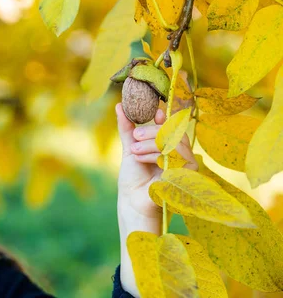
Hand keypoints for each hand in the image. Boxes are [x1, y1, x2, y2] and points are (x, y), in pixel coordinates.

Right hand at [114, 102, 197, 296]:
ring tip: (134, 150)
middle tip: (140, 142)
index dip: (170, 132)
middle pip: (164, 130)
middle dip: (154, 134)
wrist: (137, 207)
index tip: (163, 128)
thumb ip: (179, 171)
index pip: (179, 137)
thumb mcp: (168, 181)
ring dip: (143, 137)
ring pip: (150, 131)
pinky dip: (125, 120)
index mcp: (183, 158)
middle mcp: (167, 149)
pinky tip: (121, 108)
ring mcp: (149, 147)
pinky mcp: (132, 148)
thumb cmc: (157, 198)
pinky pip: (128, 130)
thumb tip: (182, 158)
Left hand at [115, 103, 197, 218]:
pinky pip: (175, 156)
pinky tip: (141, 160)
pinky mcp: (186, 175)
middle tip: (135, 137)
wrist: (132, 200)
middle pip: (174, 131)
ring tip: (134, 151)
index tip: (155, 111)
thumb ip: (127, 127)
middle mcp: (180, 154)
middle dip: (152, 131)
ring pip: (174, 142)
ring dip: (150, 144)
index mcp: (169, 145)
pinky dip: (154, 155)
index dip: (166, 116)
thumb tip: (119, 105)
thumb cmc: (133, 177)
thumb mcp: (130, 148)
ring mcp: (185, 164)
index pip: (173, 125)